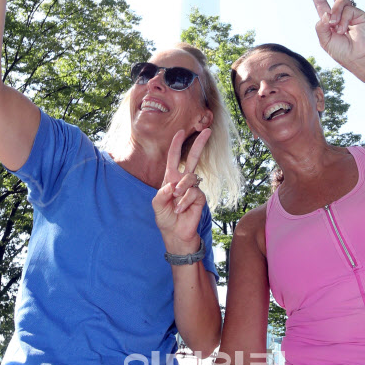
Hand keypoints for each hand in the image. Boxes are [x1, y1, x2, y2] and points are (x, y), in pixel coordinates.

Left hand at [153, 128, 210, 252]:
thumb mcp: (157, 205)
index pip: (174, 158)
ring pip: (190, 178)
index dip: (176, 145)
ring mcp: (193, 188)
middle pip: (193, 158)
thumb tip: (173, 185)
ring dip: (181, 189)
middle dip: (199, 143)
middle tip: (206, 130)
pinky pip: (194, 193)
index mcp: (171, 178)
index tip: (180, 131)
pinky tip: (181, 210)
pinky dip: (185, 201)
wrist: (176, 234)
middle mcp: (183, 181)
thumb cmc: (166, 218)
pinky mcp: (200, 198)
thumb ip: (161, 194)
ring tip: (176, 201)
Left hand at [309, 0, 364, 84]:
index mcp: (330, 21)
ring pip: (338, 2)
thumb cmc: (342, 52)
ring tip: (337, 29)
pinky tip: (344, 30)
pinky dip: (342, 19)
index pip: (323, 5)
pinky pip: (346, 9)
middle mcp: (341, 15)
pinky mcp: (360, 14)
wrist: (359, 59)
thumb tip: (327, 12)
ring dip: (334, 15)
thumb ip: (321, 24)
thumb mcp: (324, 39)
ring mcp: (351, 13)